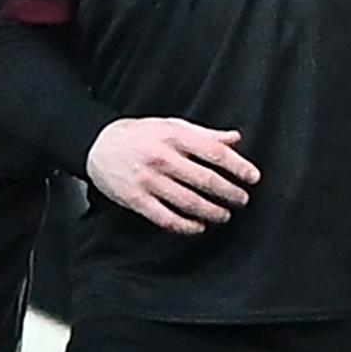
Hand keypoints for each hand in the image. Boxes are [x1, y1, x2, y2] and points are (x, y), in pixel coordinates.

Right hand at [85, 117, 259, 234]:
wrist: (97, 144)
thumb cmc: (138, 135)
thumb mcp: (170, 125)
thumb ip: (204, 134)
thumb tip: (235, 139)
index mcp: (173, 136)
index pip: (214, 152)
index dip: (238, 166)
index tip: (252, 177)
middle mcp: (162, 158)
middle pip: (206, 180)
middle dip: (230, 193)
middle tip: (241, 199)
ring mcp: (148, 180)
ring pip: (189, 202)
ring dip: (213, 212)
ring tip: (224, 214)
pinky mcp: (137, 199)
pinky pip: (167, 218)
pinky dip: (187, 225)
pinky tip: (198, 226)